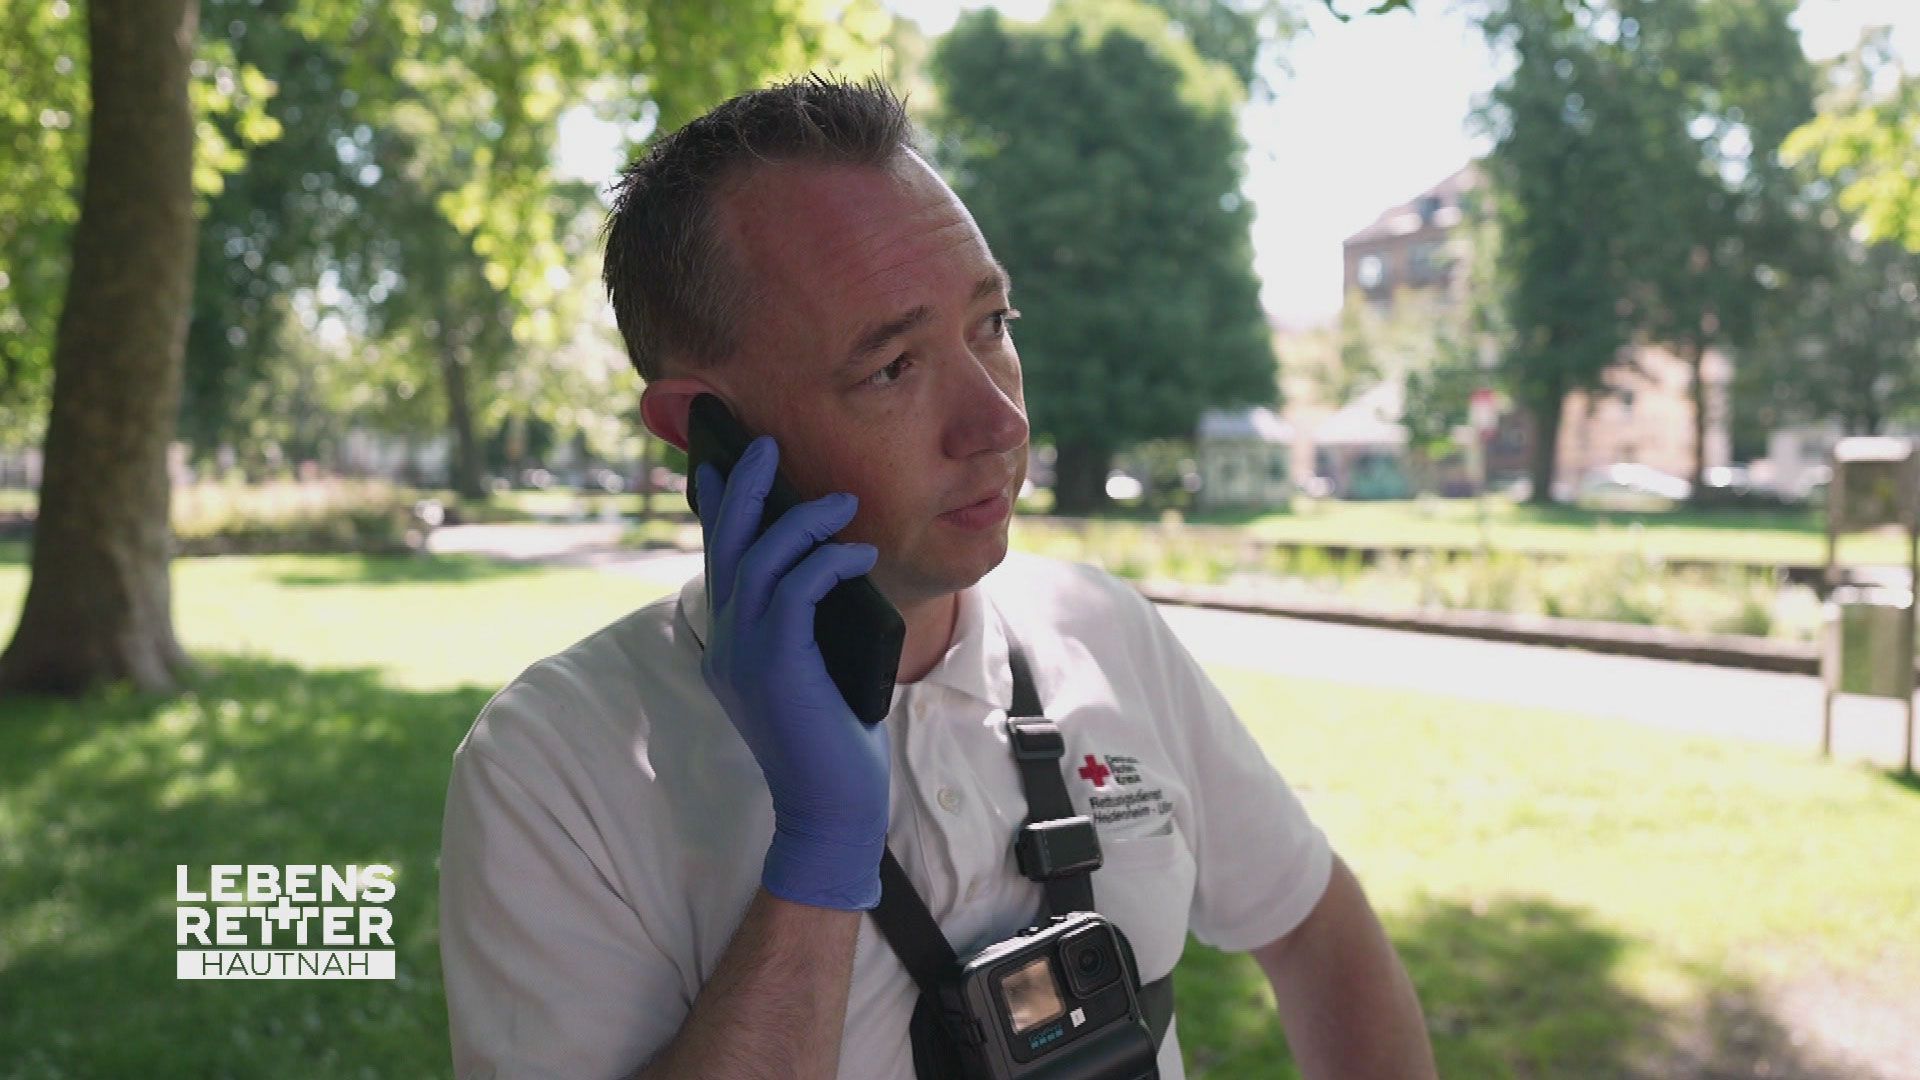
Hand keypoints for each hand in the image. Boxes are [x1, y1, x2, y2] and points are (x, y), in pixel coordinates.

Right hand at [695, 436, 889, 910]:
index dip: (717, 511)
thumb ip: (808, 624)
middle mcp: (728, 643)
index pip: (719, 562)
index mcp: (732, 644)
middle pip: (725, 547)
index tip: (719, 465)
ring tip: (838, 499)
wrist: (832, 806)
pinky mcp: (777, 664)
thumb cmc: (834, 739)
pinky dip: (825, 562)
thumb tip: (829, 567)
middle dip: (741, 490)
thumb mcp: (817, 668)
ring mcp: (746, 654)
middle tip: (760, 446)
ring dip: (799, 521)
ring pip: (759, 561)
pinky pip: (796, 590)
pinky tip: (856, 552)